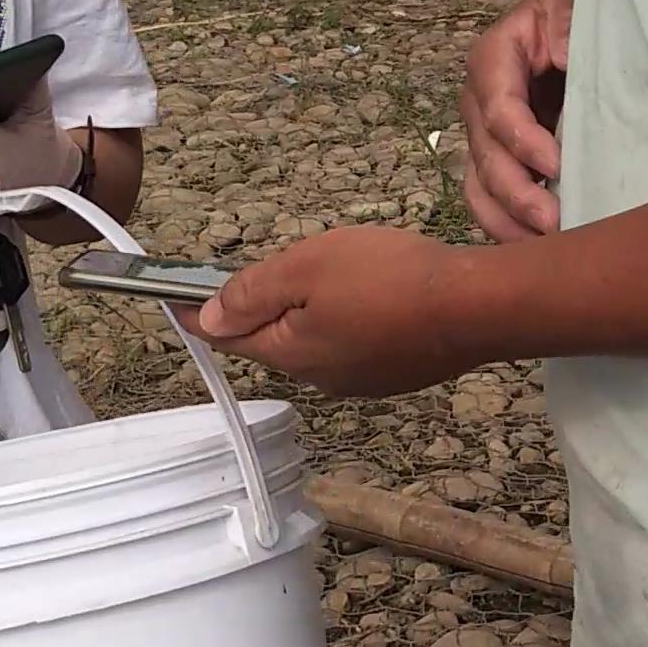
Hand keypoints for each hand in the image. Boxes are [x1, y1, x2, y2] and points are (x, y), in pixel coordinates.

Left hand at [196, 227, 475, 395]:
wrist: (476, 308)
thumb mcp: (307, 268)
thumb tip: (210, 316)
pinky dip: (346, 322)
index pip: (227, 336)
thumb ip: (254, 291)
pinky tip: (369, 297)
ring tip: (328, 274)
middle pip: (272, 340)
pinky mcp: (395, 373)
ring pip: (315, 343)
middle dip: (260, 309)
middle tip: (267, 267)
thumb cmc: (391, 280)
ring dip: (307, 315)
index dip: (195, 314)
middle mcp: (320, 377)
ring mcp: (361, 379)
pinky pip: (353, 345)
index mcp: (289, 353)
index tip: (171, 299)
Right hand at [461, 0, 574, 241]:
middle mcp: (481, 101)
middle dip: (518, 195)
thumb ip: (569, 26)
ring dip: (509, 222)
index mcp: (495, 57)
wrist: (599, 23)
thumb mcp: (579, 4)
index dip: (523, 141)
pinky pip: (492, 204)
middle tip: (555, 223)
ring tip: (545, 248)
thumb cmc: (589, 12)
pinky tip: (539, 252)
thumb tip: (563, 59)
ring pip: (480, 189)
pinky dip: (511, 230)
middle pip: (485, 157)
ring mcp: (489, 136)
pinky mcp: (507, 163)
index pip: (497, 108)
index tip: (558, 166)